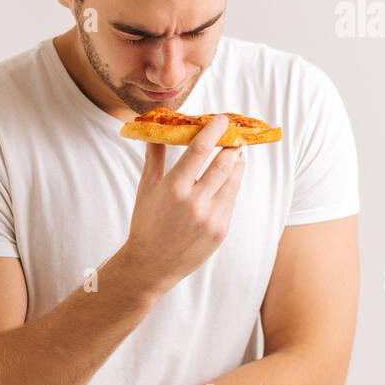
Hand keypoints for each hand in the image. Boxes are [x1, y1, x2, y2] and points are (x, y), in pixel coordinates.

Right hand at [123, 114, 246, 294]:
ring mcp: (211, 218)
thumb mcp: (147, 188)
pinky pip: (231, 201)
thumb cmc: (146, 223)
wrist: (151, 264)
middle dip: (232, 146)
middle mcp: (195, 202)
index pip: (200, 150)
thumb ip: (154, 157)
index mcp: (174, 188)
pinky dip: (231, 187)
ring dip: (237, 165)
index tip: (222, 120)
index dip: (213, 131)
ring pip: (233, 182)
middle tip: (235, 136)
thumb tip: (154, 130)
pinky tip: (228, 181)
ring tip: (236, 155)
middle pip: (224, 164)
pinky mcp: (220, 231)